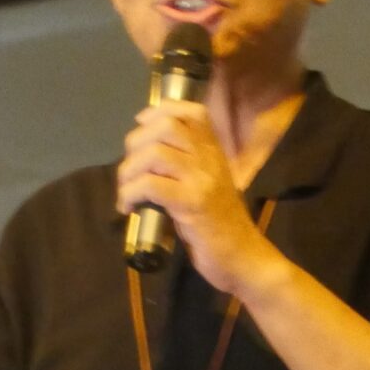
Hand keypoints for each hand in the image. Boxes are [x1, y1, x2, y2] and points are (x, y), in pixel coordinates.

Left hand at [117, 101, 282, 298]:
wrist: (244, 259)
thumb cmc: (220, 227)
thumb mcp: (207, 187)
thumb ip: (187, 168)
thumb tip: (146, 156)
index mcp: (215, 152)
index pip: (193, 112)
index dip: (161, 110)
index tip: (142, 123)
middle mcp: (210, 159)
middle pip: (166, 126)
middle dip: (135, 143)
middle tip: (129, 170)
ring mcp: (202, 180)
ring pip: (154, 153)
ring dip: (128, 172)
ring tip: (126, 192)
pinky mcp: (191, 204)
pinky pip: (150, 185)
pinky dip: (129, 194)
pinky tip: (128, 208)